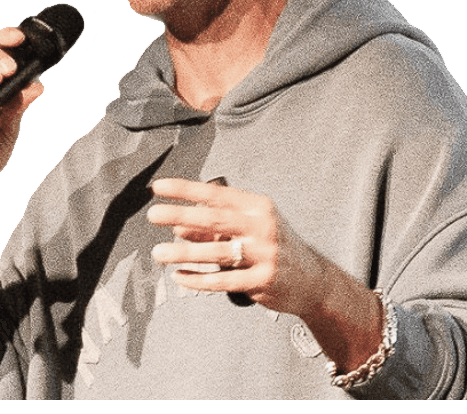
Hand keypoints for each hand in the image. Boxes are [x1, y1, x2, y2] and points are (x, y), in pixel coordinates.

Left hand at [148, 177, 383, 372]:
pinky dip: (198, 279)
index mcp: (258, 206)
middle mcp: (263, 226)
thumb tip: (179, 225)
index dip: (186, 189)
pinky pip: (223, 280)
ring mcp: (265, 254)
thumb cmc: (274, 248)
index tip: (160, 186)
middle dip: (180, 214)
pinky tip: (180, 277)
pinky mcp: (263, 280)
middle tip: (153, 214)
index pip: (216, 194)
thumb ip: (214, 227)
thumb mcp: (248, 229)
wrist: (314, 280)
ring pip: (216, 252)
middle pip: (215, 218)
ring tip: (158, 253)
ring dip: (183, 253)